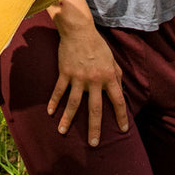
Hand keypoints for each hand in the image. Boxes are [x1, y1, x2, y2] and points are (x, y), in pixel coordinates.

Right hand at [48, 22, 128, 146]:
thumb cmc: (97, 45)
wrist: (79, 31)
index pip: (118, 100)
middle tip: (93, 143)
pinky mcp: (65, 73)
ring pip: (73, 104)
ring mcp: (78, 77)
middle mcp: (94, 80)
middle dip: (95, 128)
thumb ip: (116, 74)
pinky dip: (54, 102)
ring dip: (67, 119)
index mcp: (108, 77)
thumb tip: (120, 88)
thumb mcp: (112, 59)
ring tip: (62, 132)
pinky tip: (50, 112)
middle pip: (95, 109)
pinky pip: (59, 90)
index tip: (123, 129)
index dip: (122, 116)